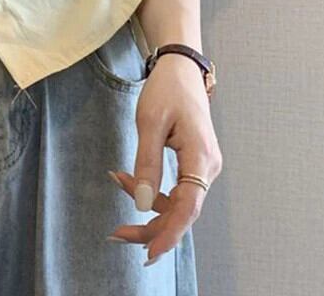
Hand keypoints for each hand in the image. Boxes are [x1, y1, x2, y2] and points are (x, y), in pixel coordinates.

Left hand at [106, 53, 222, 265]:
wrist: (180, 69)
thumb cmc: (166, 90)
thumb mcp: (149, 122)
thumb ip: (146, 163)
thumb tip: (140, 203)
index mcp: (201, 158)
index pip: (188, 208)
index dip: (169, 233)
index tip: (149, 253)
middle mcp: (209, 168)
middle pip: (182, 211)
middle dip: (150, 225)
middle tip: (115, 234)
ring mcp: (204, 167)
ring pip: (177, 202)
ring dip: (147, 204)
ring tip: (114, 180)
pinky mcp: (195, 163)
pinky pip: (175, 188)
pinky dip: (151, 189)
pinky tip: (125, 178)